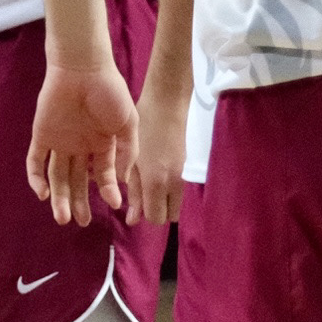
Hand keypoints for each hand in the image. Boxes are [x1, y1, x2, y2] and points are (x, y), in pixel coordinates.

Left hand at [29, 55, 136, 226]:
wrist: (84, 68)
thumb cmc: (110, 92)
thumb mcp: (129, 123)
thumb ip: (127, 152)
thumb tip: (121, 181)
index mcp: (101, 145)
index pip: (102, 175)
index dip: (107, 190)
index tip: (113, 204)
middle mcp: (79, 147)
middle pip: (76, 181)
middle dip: (78, 202)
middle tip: (82, 221)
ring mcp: (59, 142)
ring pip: (57, 176)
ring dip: (59, 197)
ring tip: (63, 218)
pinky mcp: (42, 135)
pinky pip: (36, 161)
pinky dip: (37, 178)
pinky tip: (43, 194)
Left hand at [129, 87, 190, 227]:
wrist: (168, 103)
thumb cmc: (144, 127)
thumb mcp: (133, 159)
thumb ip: (134, 189)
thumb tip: (133, 218)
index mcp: (156, 182)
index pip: (156, 218)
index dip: (144, 214)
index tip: (136, 202)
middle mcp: (174, 184)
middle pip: (169, 216)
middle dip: (157, 211)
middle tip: (144, 194)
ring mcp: (184, 176)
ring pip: (177, 204)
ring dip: (164, 201)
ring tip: (150, 182)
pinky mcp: (189, 167)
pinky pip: (180, 191)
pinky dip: (170, 190)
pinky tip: (159, 173)